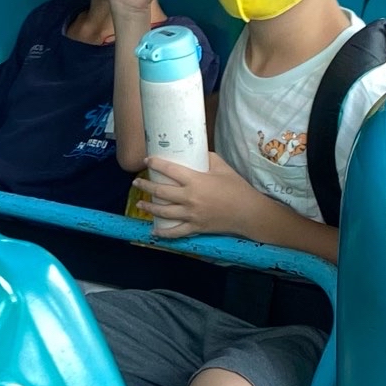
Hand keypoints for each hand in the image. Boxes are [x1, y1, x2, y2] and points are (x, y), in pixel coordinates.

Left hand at [141, 150, 256, 240]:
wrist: (248, 212)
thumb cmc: (237, 188)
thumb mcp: (223, 167)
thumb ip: (207, 158)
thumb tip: (196, 152)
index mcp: (195, 180)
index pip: (169, 170)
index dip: (155, 164)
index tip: (147, 160)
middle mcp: (189, 198)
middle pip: (160, 191)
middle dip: (145, 186)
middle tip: (137, 183)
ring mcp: (190, 214)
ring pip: (163, 211)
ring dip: (149, 207)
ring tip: (140, 204)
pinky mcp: (195, 227)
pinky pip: (175, 232)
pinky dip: (163, 233)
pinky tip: (154, 231)